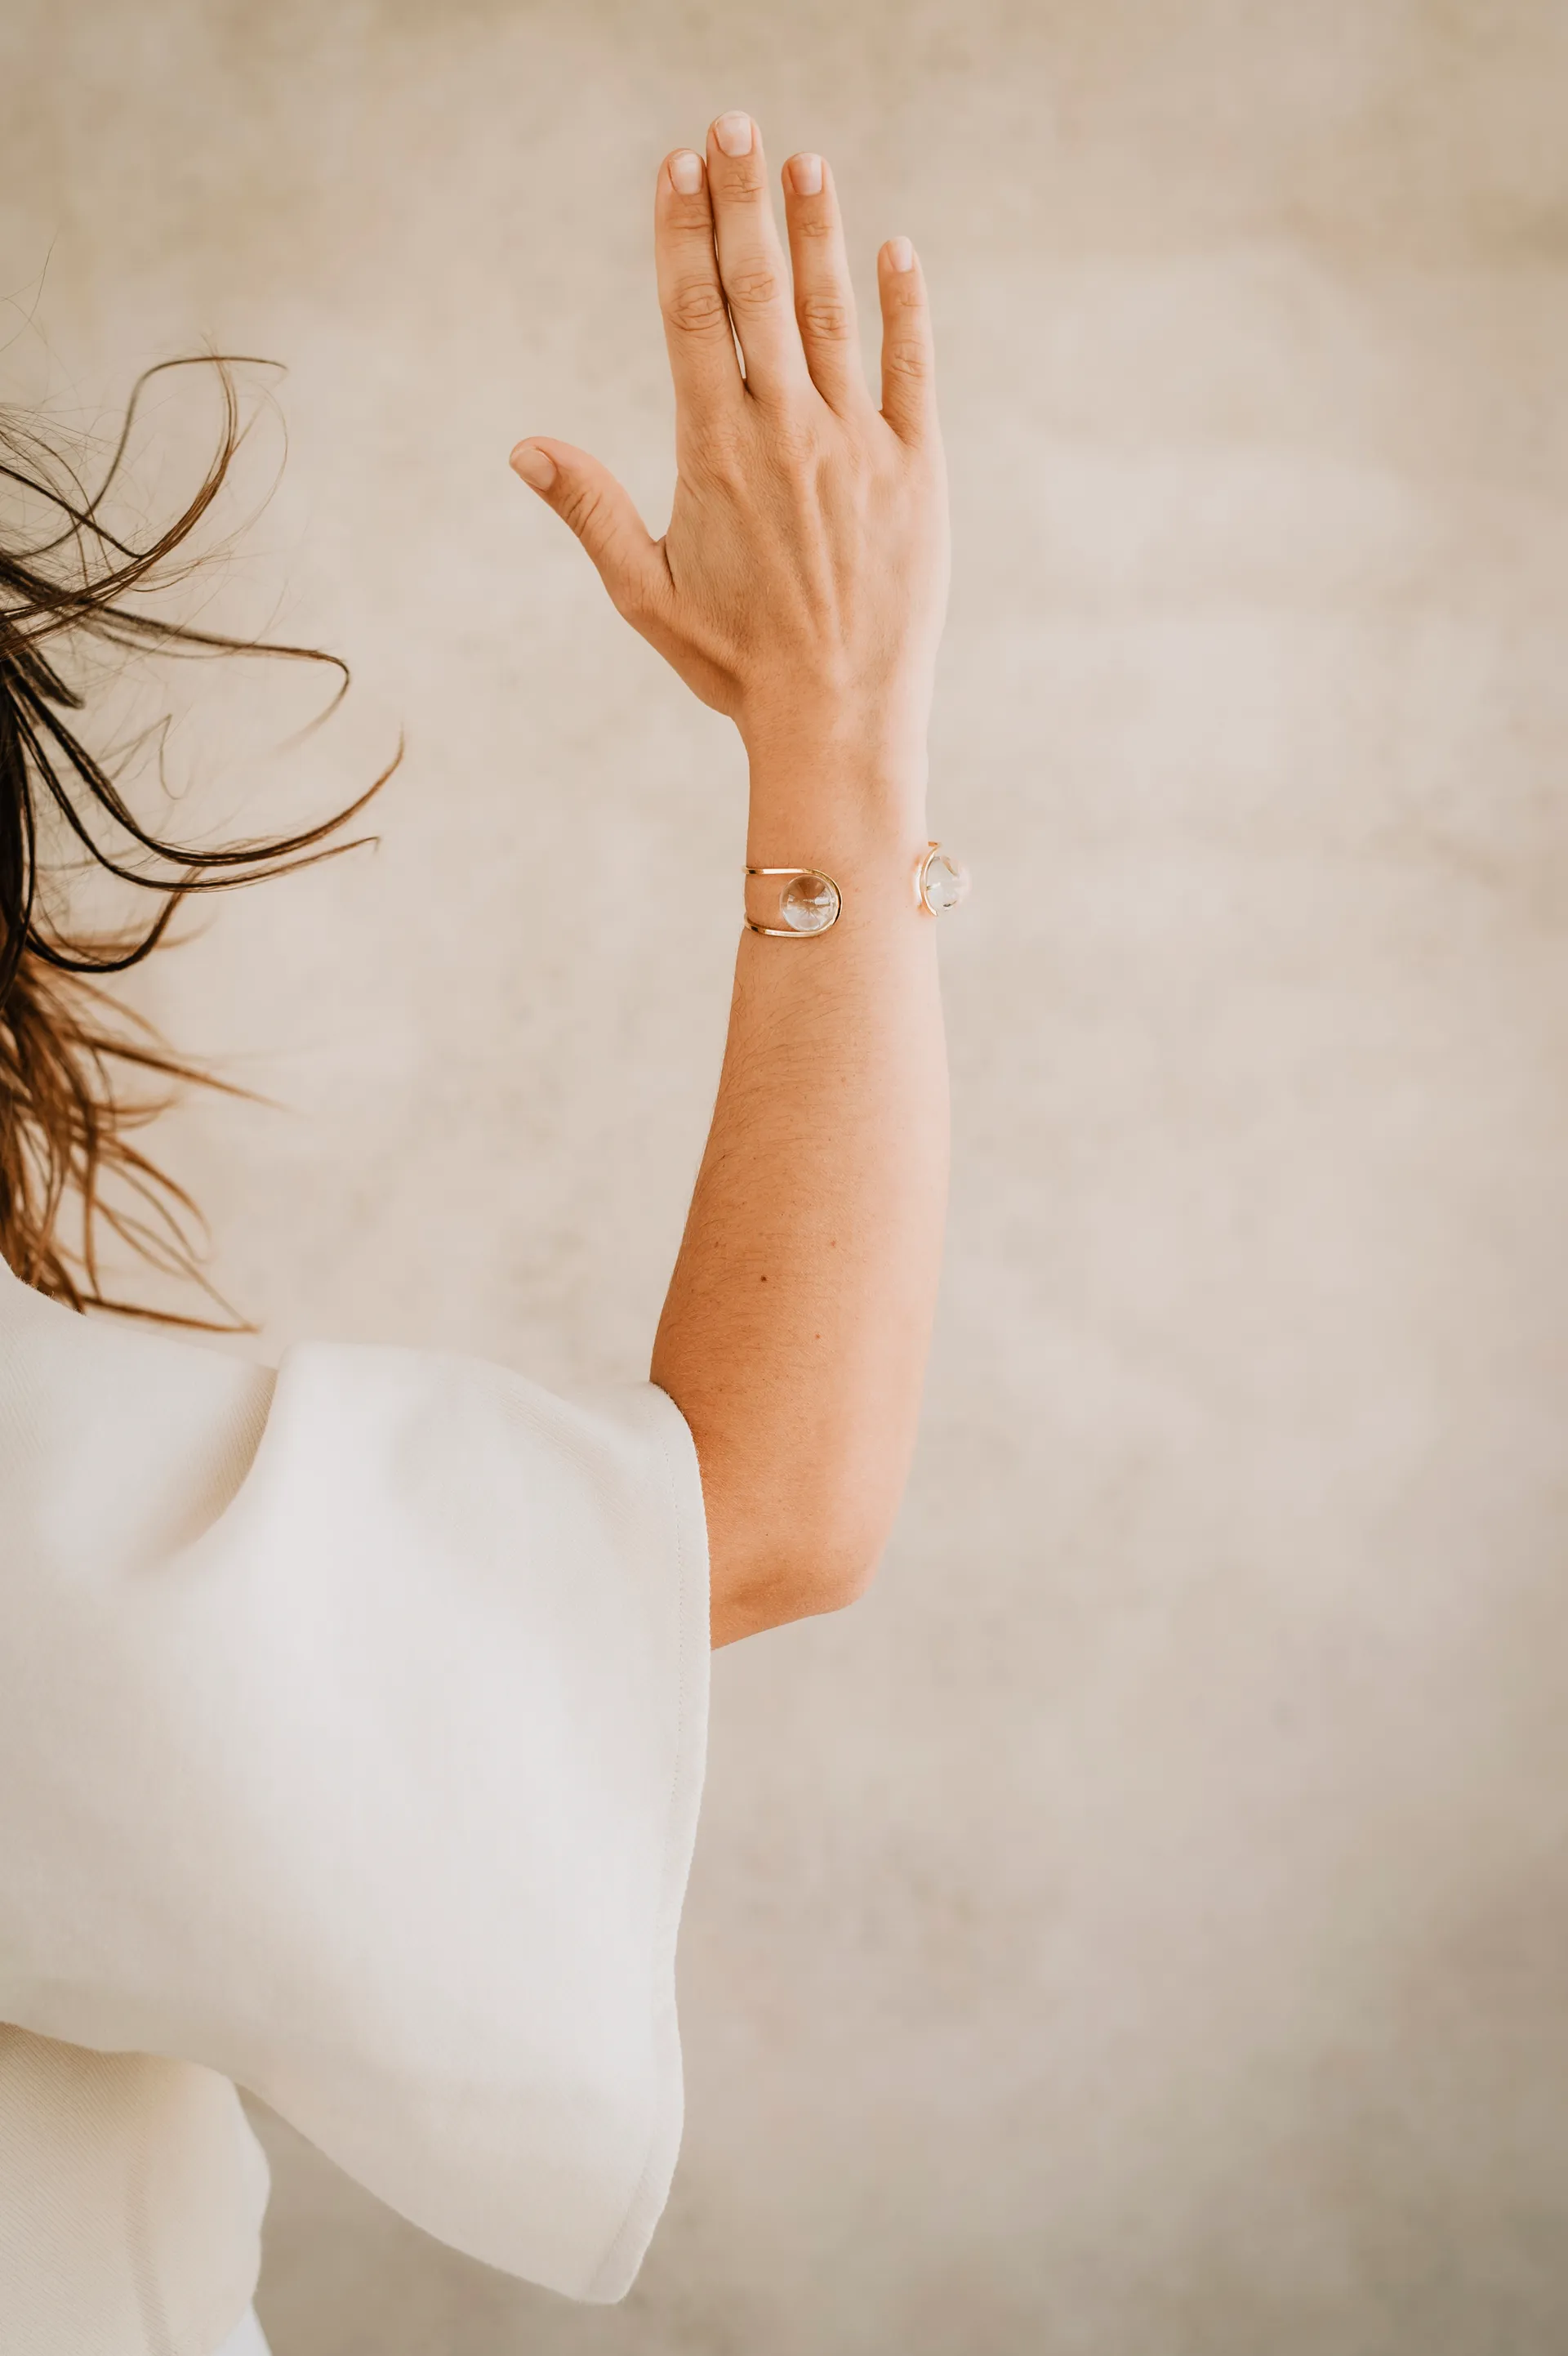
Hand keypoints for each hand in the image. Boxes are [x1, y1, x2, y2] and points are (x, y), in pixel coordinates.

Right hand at [509, 112, 947, 786]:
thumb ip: (589, 513)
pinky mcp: (919, 471)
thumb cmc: (735, 664)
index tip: (675, 167)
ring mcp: (859, 446)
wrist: (838, 717)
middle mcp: (787, 433)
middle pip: (758, 292)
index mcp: (716, 453)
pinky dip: (905, 308)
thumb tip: (525, 450)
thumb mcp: (647, 595)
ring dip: (817, 233)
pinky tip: (895, 252)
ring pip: (834, 316)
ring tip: (805, 162)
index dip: (681, 233)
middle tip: (732, 123)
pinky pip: (913, 370)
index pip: (693, 316)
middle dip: (741, 201)